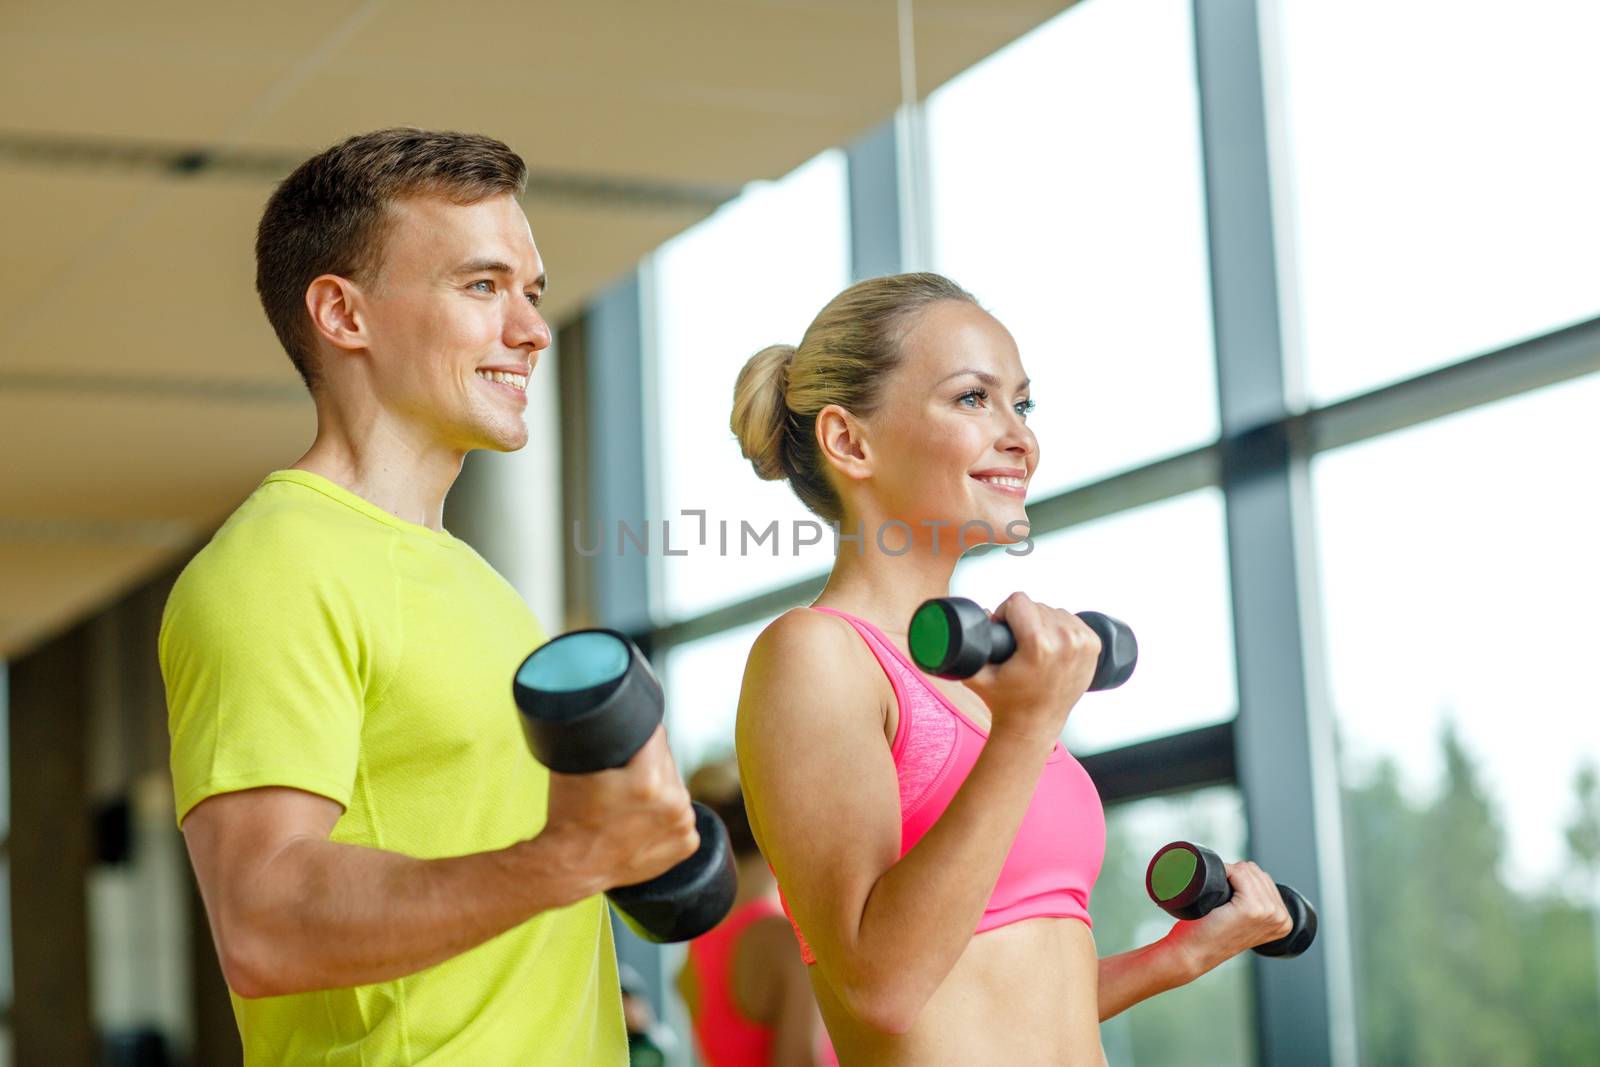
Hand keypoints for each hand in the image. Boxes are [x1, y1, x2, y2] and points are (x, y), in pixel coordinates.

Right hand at [542, 726, 698, 893]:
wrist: (569, 866)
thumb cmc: (568, 814)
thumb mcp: (579, 765)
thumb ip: (604, 738)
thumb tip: (619, 713)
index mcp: (647, 779)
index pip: (655, 735)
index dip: (640, 734)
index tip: (629, 740)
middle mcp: (672, 800)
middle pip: (666, 760)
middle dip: (648, 763)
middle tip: (623, 777)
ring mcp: (682, 824)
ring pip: (674, 787)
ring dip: (659, 789)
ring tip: (630, 802)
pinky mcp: (687, 844)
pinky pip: (681, 816)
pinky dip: (667, 817)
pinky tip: (643, 822)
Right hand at [961, 592, 1101, 743]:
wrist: (1035, 724)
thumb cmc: (1005, 701)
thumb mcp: (977, 676)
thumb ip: (970, 644)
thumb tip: (982, 613)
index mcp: (1039, 645)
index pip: (1018, 601)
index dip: (1004, 613)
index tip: (1004, 631)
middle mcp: (1066, 640)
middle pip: (1036, 605)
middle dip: (1024, 619)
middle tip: (1019, 645)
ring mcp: (1083, 642)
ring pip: (1054, 611)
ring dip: (1043, 622)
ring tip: (1035, 647)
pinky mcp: (1093, 645)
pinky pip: (1071, 620)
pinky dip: (1061, 628)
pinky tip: (1052, 646)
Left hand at [1164, 860, 1294, 976]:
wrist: (1194, 953)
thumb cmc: (1212, 936)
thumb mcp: (1245, 922)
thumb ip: (1258, 904)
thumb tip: (1252, 876)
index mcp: (1284, 920)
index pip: (1263, 878)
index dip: (1241, 882)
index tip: (1230, 901)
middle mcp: (1281, 917)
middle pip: (1257, 872)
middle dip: (1236, 878)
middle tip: (1223, 902)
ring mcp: (1269, 912)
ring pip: (1247, 871)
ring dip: (1230, 876)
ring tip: (1222, 901)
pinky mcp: (1252, 908)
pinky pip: (1239, 873)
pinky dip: (1226, 874)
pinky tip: (1218, 891)